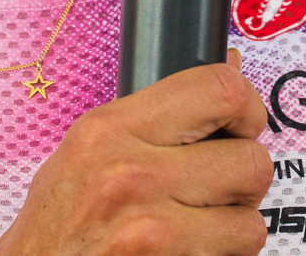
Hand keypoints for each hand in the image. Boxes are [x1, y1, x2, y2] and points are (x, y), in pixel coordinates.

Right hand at [0, 50, 273, 255]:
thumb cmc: (54, 229)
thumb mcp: (85, 152)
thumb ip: (155, 114)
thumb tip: (229, 67)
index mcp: (110, 130)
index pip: (220, 90)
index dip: (247, 107)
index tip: (242, 123)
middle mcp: (131, 175)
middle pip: (251, 161)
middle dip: (242, 181)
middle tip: (214, 189)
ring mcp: (150, 231)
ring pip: (251, 223)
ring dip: (232, 229)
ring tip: (196, 228)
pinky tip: (185, 252)